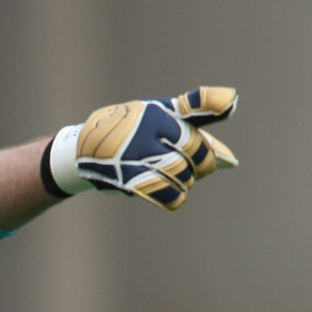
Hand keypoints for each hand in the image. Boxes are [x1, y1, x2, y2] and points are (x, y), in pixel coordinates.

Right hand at [40, 86, 238, 210]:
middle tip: (187, 165)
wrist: (80, 150)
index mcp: (156, 114)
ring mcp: (136, 157)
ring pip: (184, 177)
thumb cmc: (130, 129)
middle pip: (195, 155)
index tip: (209, 147)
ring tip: (173, 176)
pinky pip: (166, 195)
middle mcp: (145, 132)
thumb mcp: (160, 116)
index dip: (207, 149)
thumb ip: (197, 127)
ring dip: (185, 181)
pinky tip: (171, 193)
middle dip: (198, 165)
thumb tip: (231, 161)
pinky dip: (174, 197)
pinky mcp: (129, 180)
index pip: (197, 132)